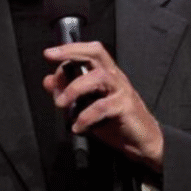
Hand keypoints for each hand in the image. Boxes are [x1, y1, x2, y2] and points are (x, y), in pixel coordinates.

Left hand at [43, 42, 163, 173]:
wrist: (142, 140)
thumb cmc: (116, 121)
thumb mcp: (87, 105)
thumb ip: (68, 92)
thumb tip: (48, 81)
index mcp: (106, 74)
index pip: (89, 52)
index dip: (70, 49)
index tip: (49, 54)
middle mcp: (115, 77)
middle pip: (96, 54)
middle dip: (72, 52)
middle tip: (52, 58)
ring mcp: (121, 91)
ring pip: (99, 77)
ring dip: (75, 88)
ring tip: (61, 104)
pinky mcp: (126, 107)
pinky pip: (102, 107)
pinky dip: (85, 117)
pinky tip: (78, 127)